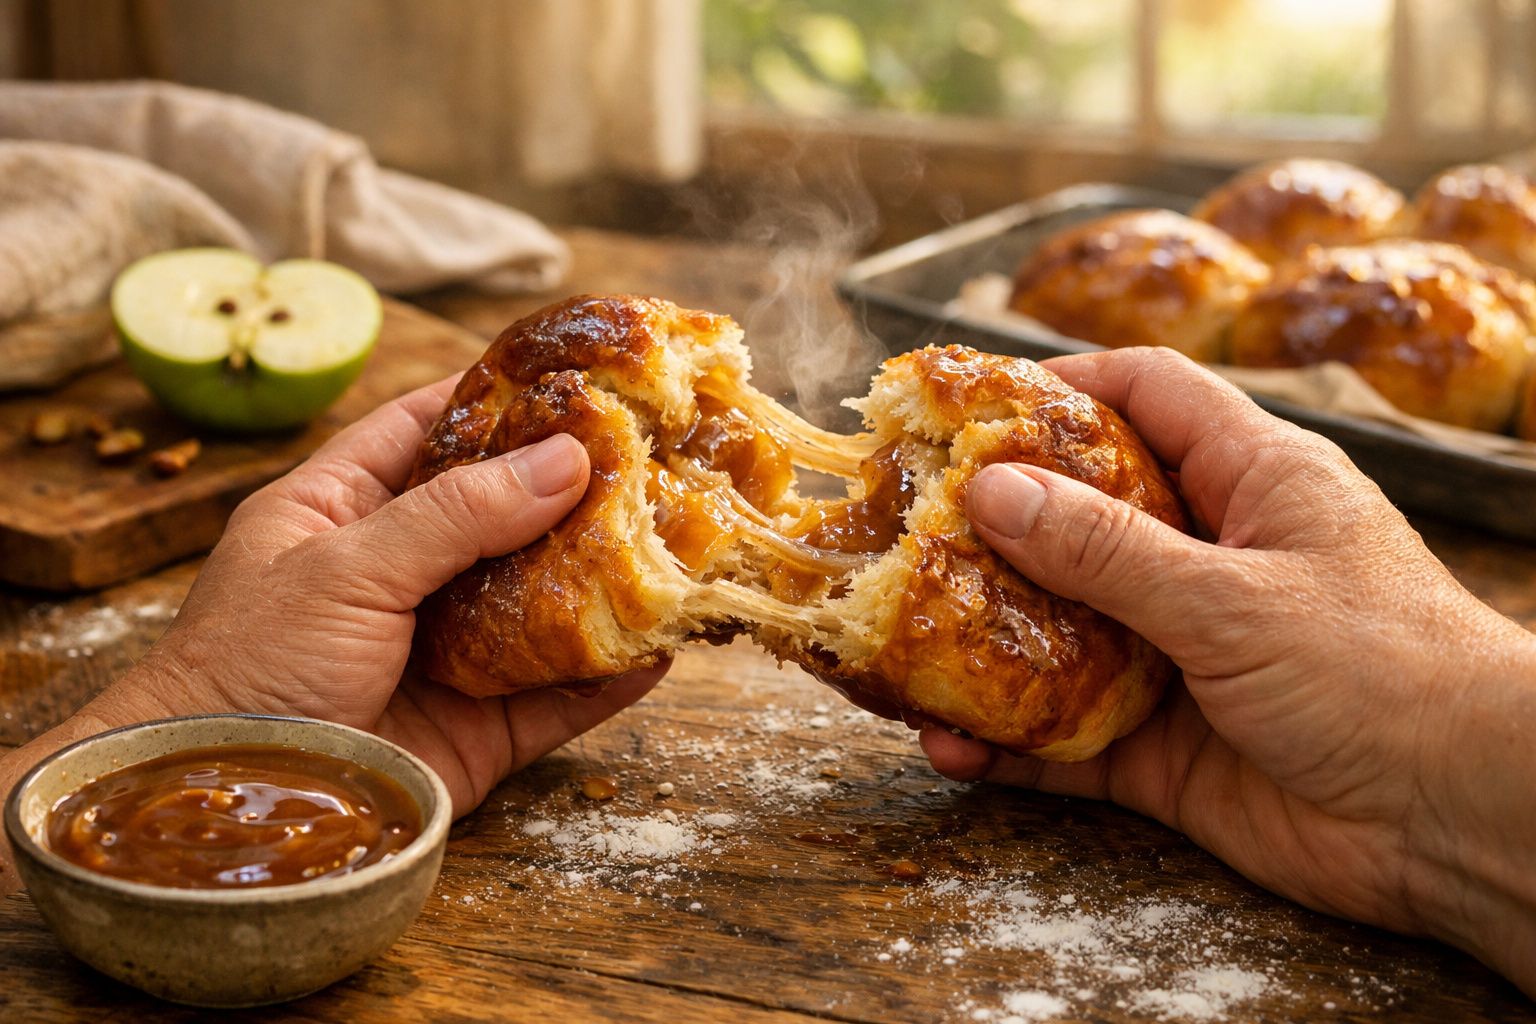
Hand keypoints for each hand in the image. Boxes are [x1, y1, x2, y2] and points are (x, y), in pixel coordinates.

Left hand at [0, 377, 664, 876]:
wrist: (231, 807)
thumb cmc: (250, 669)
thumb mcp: (346, 567)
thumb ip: (456, 514)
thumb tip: (564, 460)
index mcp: (341, 514)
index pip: (423, 432)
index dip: (492, 400)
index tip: (568, 374)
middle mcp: (400, 576)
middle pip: (501, 516)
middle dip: (570, 489)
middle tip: (648, 453)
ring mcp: (445, 653)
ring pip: (540, 604)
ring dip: (602, 578)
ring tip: (675, 538)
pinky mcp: (479, 728)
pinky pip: (559, 696)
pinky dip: (609, 676)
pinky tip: (662, 647)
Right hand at [926, 347, 1535, 993]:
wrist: (1465, 821)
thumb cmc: (1382, 671)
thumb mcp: (1236, 595)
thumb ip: (1108, 549)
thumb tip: (989, 490)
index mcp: (1250, 482)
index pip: (1146, 395)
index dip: (1062, 384)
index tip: (970, 399)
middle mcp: (1207, 559)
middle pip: (1079, 516)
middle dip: (992, 521)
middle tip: (901, 520)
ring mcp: (1180, 655)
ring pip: (1058, 632)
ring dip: (982, 640)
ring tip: (897, 639)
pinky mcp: (1162, 747)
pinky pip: (1064, 738)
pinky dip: (1007, 746)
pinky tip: (948, 746)